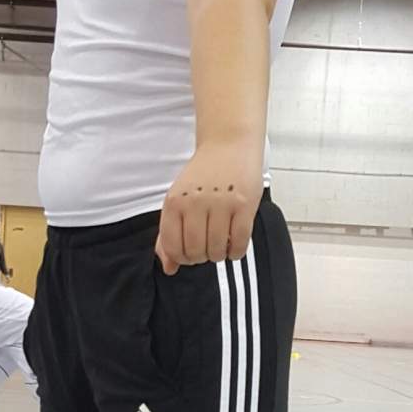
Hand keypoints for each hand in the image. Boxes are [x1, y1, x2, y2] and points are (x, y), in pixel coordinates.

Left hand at [155, 145, 262, 275]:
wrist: (229, 144)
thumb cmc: (203, 174)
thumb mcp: (178, 199)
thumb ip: (169, 233)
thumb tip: (168, 268)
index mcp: (174, 202)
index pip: (173, 247)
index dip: (181, 258)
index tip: (189, 255)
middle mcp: (195, 203)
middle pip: (196, 252)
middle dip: (201, 258)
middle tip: (206, 248)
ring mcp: (221, 204)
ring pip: (217, 250)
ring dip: (219, 255)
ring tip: (221, 244)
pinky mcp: (244, 206)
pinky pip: (239, 243)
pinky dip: (236, 252)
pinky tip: (234, 245)